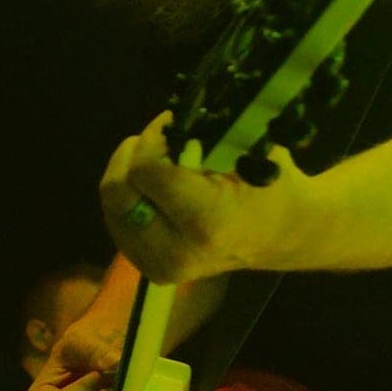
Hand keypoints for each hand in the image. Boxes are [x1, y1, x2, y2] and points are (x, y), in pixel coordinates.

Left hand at [100, 111, 309, 283]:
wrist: (280, 235)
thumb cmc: (269, 186)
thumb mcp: (247, 151)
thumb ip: (203, 136)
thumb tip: (167, 120)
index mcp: (206, 220)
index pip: (146, 171)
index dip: (152, 139)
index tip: (170, 123)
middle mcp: (178, 250)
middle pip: (117, 192)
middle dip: (133, 155)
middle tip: (156, 139)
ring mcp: (161, 266)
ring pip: (112, 207)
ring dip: (128, 175)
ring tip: (157, 161)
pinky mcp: (150, 270)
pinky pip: (117, 222)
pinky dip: (130, 198)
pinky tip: (152, 186)